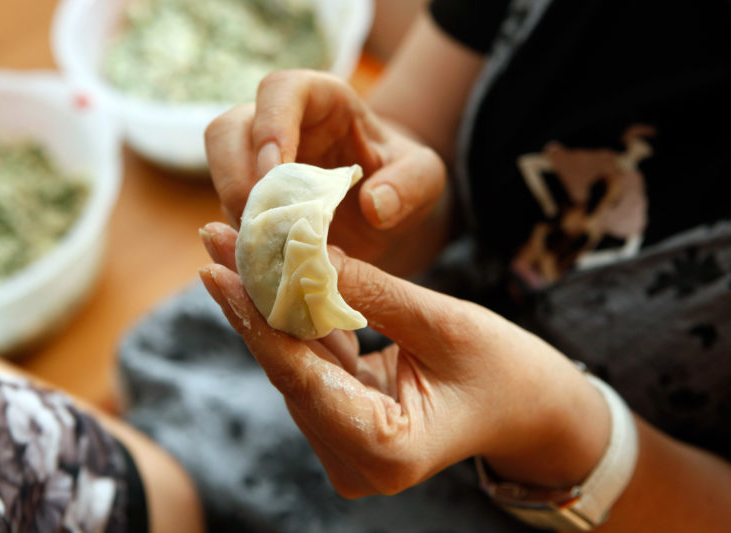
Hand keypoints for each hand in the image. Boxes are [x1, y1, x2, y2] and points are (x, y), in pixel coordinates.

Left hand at [199, 223, 609, 496]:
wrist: (532, 410)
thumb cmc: (509, 372)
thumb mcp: (446, 325)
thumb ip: (372, 293)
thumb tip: (304, 250)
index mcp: (385, 451)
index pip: (301, 377)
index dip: (254, 317)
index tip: (215, 265)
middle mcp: (355, 461)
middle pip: (288, 370)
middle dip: (253, 300)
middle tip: (217, 238)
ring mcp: (347, 449)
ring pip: (292, 365)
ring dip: (267, 305)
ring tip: (234, 246)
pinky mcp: (345, 426)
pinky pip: (311, 365)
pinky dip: (295, 320)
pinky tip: (269, 274)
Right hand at [204, 70, 447, 267]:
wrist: (388, 214)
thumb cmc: (404, 182)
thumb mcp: (426, 179)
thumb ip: (410, 185)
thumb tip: (374, 205)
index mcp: (321, 101)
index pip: (280, 91)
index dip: (270, 126)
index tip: (276, 171)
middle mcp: (278, 125)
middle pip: (228, 130)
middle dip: (238, 178)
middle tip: (264, 223)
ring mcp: (255, 163)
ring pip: (219, 172)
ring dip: (236, 212)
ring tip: (269, 250)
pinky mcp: (250, 201)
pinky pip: (228, 214)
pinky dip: (243, 240)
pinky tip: (268, 265)